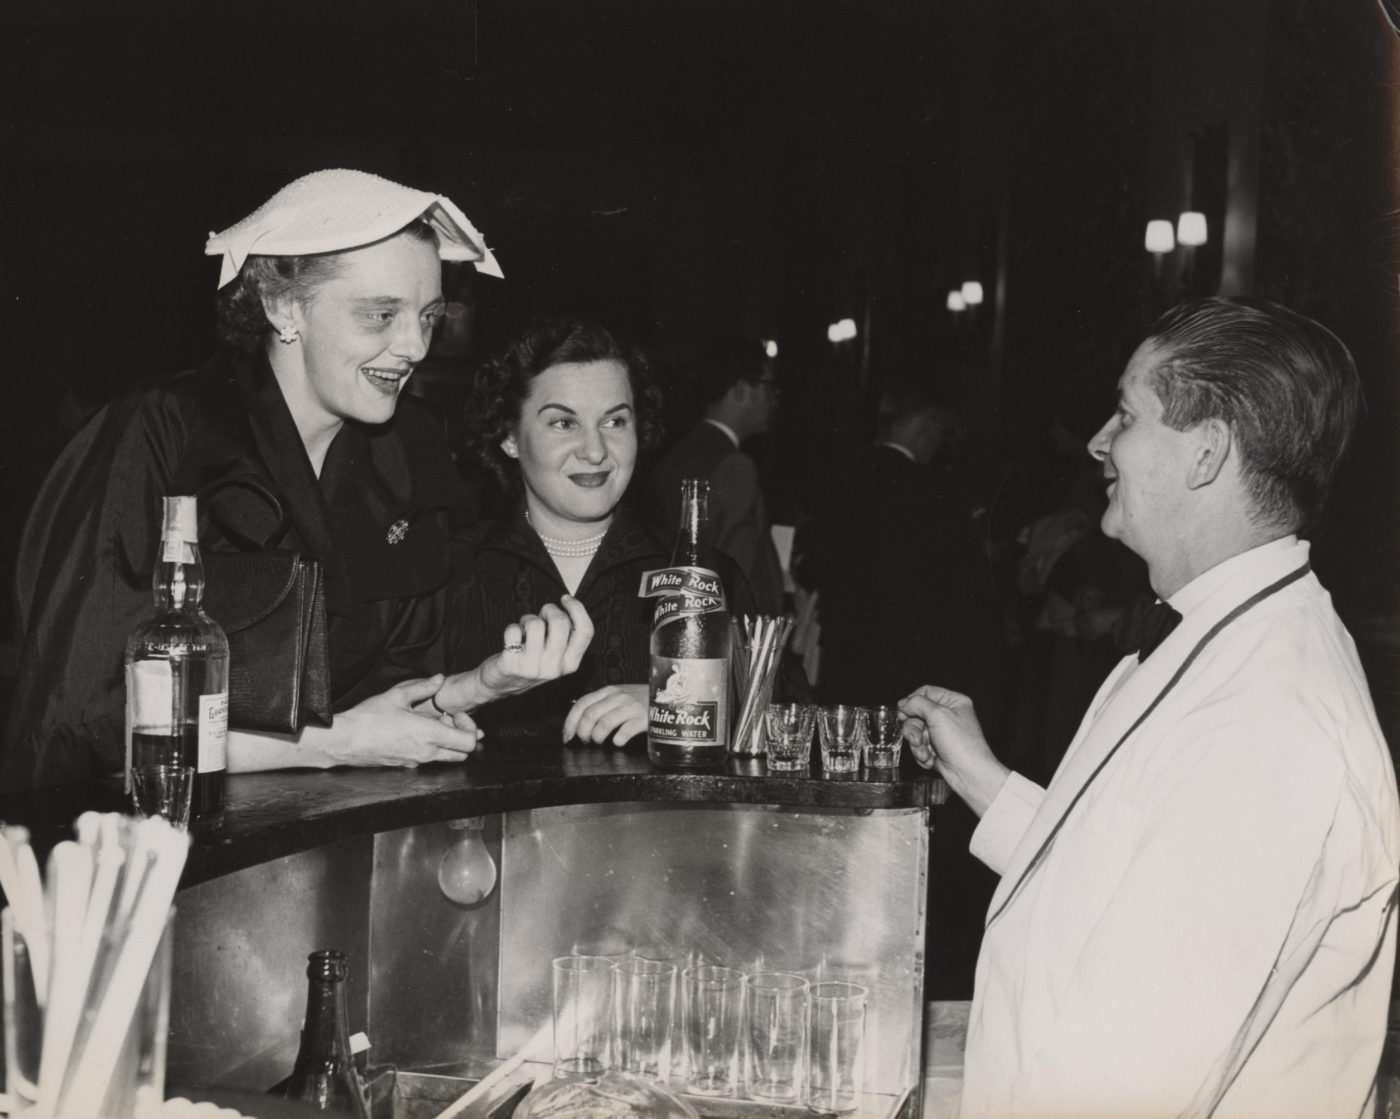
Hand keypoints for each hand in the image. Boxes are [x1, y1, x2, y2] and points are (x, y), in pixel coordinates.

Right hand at [318, 676, 480, 766]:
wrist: (345, 741)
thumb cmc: (369, 718)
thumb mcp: (397, 695)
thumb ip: (423, 687)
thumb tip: (439, 678)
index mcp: (430, 734)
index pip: (469, 742)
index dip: (470, 727)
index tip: (456, 714)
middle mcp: (427, 752)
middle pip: (463, 754)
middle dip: (462, 737)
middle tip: (448, 720)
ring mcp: (416, 761)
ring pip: (446, 758)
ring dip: (447, 743)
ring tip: (431, 725)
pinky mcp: (405, 765)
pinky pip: (428, 760)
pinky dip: (431, 748)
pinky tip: (415, 733)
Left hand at [470, 597, 593, 702]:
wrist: (501, 686)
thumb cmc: (530, 663)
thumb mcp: (555, 656)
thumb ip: (566, 637)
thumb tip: (569, 606)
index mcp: (570, 664)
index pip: (585, 631)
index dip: (577, 609)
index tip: (566, 599)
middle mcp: (554, 668)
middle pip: (561, 623)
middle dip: (549, 610)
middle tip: (541, 615)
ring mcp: (533, 668)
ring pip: (536, 625)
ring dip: (528, 619)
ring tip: (525, 629)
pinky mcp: (512, 665)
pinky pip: (514, 631)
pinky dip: (512, 629)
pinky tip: (512, 639)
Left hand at [563, 684, 648, 745]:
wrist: (669, 698)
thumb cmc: (642, 701)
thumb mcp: (620, 696)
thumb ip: (603, 704)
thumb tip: (581, 723)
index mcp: (608, 691)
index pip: (582, 704)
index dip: (571, 722)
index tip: (567, 736)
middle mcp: (617, 697)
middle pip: (590, 715)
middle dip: (582, 732)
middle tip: (585, 741)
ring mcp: (630, 707)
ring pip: (603, 724)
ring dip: (597, 737)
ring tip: (600, 741)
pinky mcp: (642, 719)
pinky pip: (624, 732)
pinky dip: (617, 740)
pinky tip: (618, 742)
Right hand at [898, 685, 1008, 817]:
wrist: (969, 774)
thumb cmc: (962, 745)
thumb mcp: (938, 715)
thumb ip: (918, 704)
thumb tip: (904, 703)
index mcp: (953, 702)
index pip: (926, 692)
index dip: (912, 701)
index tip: (903, 712)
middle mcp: (948, 716)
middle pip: (917, 714)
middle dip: (914, 728)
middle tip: (916, 738)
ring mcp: (942, 733)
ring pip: (916, 732)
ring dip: (917, 743)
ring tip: (925, 752)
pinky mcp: (937, 748)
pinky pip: (919, 746)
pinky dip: (921, 753)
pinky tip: (930, 759)